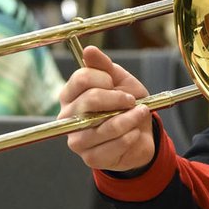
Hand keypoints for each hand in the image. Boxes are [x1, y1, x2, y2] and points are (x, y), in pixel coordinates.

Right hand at [59, 45, 154, 172]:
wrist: (140, 136)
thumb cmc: (126, 106)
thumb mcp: (120, 81)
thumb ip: (104, 66)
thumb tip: (89, 50)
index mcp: (70, 95)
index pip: (81, 78)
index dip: (105, 78)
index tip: (116, 83)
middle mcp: (68, 118)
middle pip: (91, 100)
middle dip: (119, 98)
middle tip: (132, 101)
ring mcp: (77, 139)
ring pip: (105, 125)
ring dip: (130, 118)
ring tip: (141, 113)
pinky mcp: (90, 158)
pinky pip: (114, 145)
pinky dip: (131, 136)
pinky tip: (135, 133)